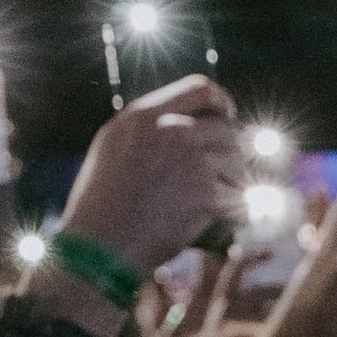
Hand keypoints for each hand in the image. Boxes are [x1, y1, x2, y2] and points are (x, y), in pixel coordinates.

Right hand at [56, 75, 243, 281]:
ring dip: (233, 182)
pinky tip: (223, 217)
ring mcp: (190, 161)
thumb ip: (146, 127)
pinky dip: (235, 210)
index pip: (200, 88)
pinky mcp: (205, 195)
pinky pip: (239, 197)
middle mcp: (169, 130)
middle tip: (225, 171)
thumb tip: (187, 121)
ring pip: (236, 162)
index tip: (228, 116)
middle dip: (229, 150)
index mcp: (142, 116)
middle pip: (225, 128)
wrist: (97, 248)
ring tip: (218, 198)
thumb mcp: (111, 147)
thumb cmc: (99, 204)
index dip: (221, 101)